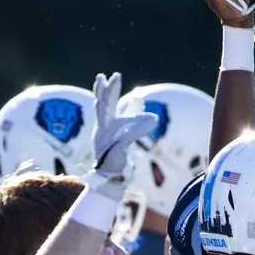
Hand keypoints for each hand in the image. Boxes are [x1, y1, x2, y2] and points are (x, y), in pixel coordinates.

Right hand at [89, 72, 160, 190]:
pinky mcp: (117, 150)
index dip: (105, 90)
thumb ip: (129, 116)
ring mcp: (107, 140)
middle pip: (103, 108)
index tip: (110, 76)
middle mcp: (102, 130)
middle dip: (108, 92)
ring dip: (124, 109)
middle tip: (113, 77)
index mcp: (104, 125)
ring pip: (114, 120)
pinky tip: (152, 120)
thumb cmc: (118, 155)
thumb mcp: (125, 131)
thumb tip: (137, 100)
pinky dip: (140, 128)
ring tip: (135, 98)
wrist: (112, 178)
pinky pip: (129, 136)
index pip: (103, 104)